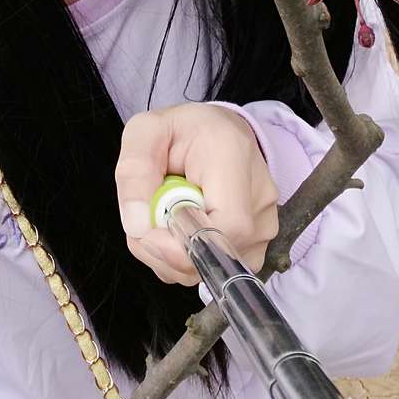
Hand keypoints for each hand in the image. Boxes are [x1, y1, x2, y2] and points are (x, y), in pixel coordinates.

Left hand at [116, 104, 278, 282]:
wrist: (218, 131)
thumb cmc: (182, 130)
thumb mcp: (145, 132)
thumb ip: (134, 172)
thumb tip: (137, 226)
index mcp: (233, 157)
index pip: (227, 226)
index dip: (183, 244)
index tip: (147, 232)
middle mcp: (259, 196)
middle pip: (216, 253)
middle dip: (165, 251)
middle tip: (144, 219)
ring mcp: (264, 225)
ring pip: (212, 267)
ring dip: (171, 257)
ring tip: (163, 218)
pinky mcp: (257, 244)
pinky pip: (215, 268)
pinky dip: (186, 260)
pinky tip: (179, 231)